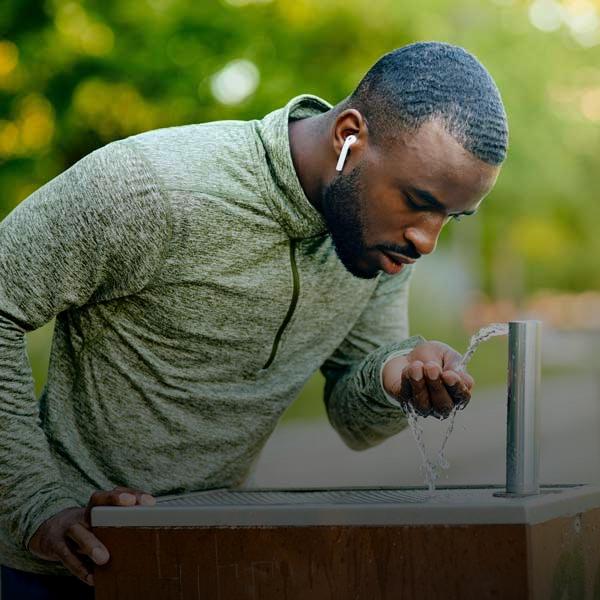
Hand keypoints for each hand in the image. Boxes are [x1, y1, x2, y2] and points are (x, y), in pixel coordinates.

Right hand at [27, 486, 155, 585]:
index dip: (131, 494)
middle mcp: (84, 513)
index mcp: (97, 506)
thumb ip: (120, 524)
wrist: (48, 531)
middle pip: (96, 502)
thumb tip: (151, 533)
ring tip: (104, 558)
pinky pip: (66, 555)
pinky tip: (92, 578)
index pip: (114, 493)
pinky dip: (79, 568)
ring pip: (79, 531)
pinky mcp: (55, 545)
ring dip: (91, 543)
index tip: (149, 501)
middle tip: (130, 505)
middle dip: (113, 501)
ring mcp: (68, 527)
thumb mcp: (99, 522)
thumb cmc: (86, 527)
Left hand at [382, 341, 473, 417]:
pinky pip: (407, 396)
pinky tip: (409, 368)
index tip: (449, 374)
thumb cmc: (433, 356)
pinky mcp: (405, 402)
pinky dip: (408, 380)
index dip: (457, 387)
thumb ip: (455, 365)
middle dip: (436, 386)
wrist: (408, 354)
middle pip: (443, 405)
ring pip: (424, 405)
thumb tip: (461, 379)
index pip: (462, 396)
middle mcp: (441, 405)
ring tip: (417, 366)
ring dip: (420, 385)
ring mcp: (423, 407)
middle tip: (431, 368)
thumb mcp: (447, 354)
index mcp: (457, 393)